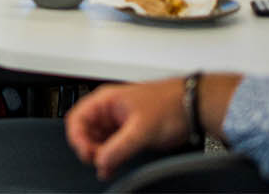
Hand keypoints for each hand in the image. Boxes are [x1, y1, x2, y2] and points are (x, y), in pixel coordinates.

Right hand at [65, 79, 189, 180]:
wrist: (191, 107)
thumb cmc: (169, 105)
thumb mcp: (141, 129)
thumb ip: (119, 147)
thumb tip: (101, 161)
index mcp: (105, 101)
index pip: (77, 118)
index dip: (77, 138)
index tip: (86, 154)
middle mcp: (108, 110)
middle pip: (85, 131)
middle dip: (89, 148)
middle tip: (99, 162)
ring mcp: (118, 121)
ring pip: (97, 140)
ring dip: (99, 155)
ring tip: (106, 167)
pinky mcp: (128, 132)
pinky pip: (111, 146)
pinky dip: (109, 157)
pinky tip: (111, 167)